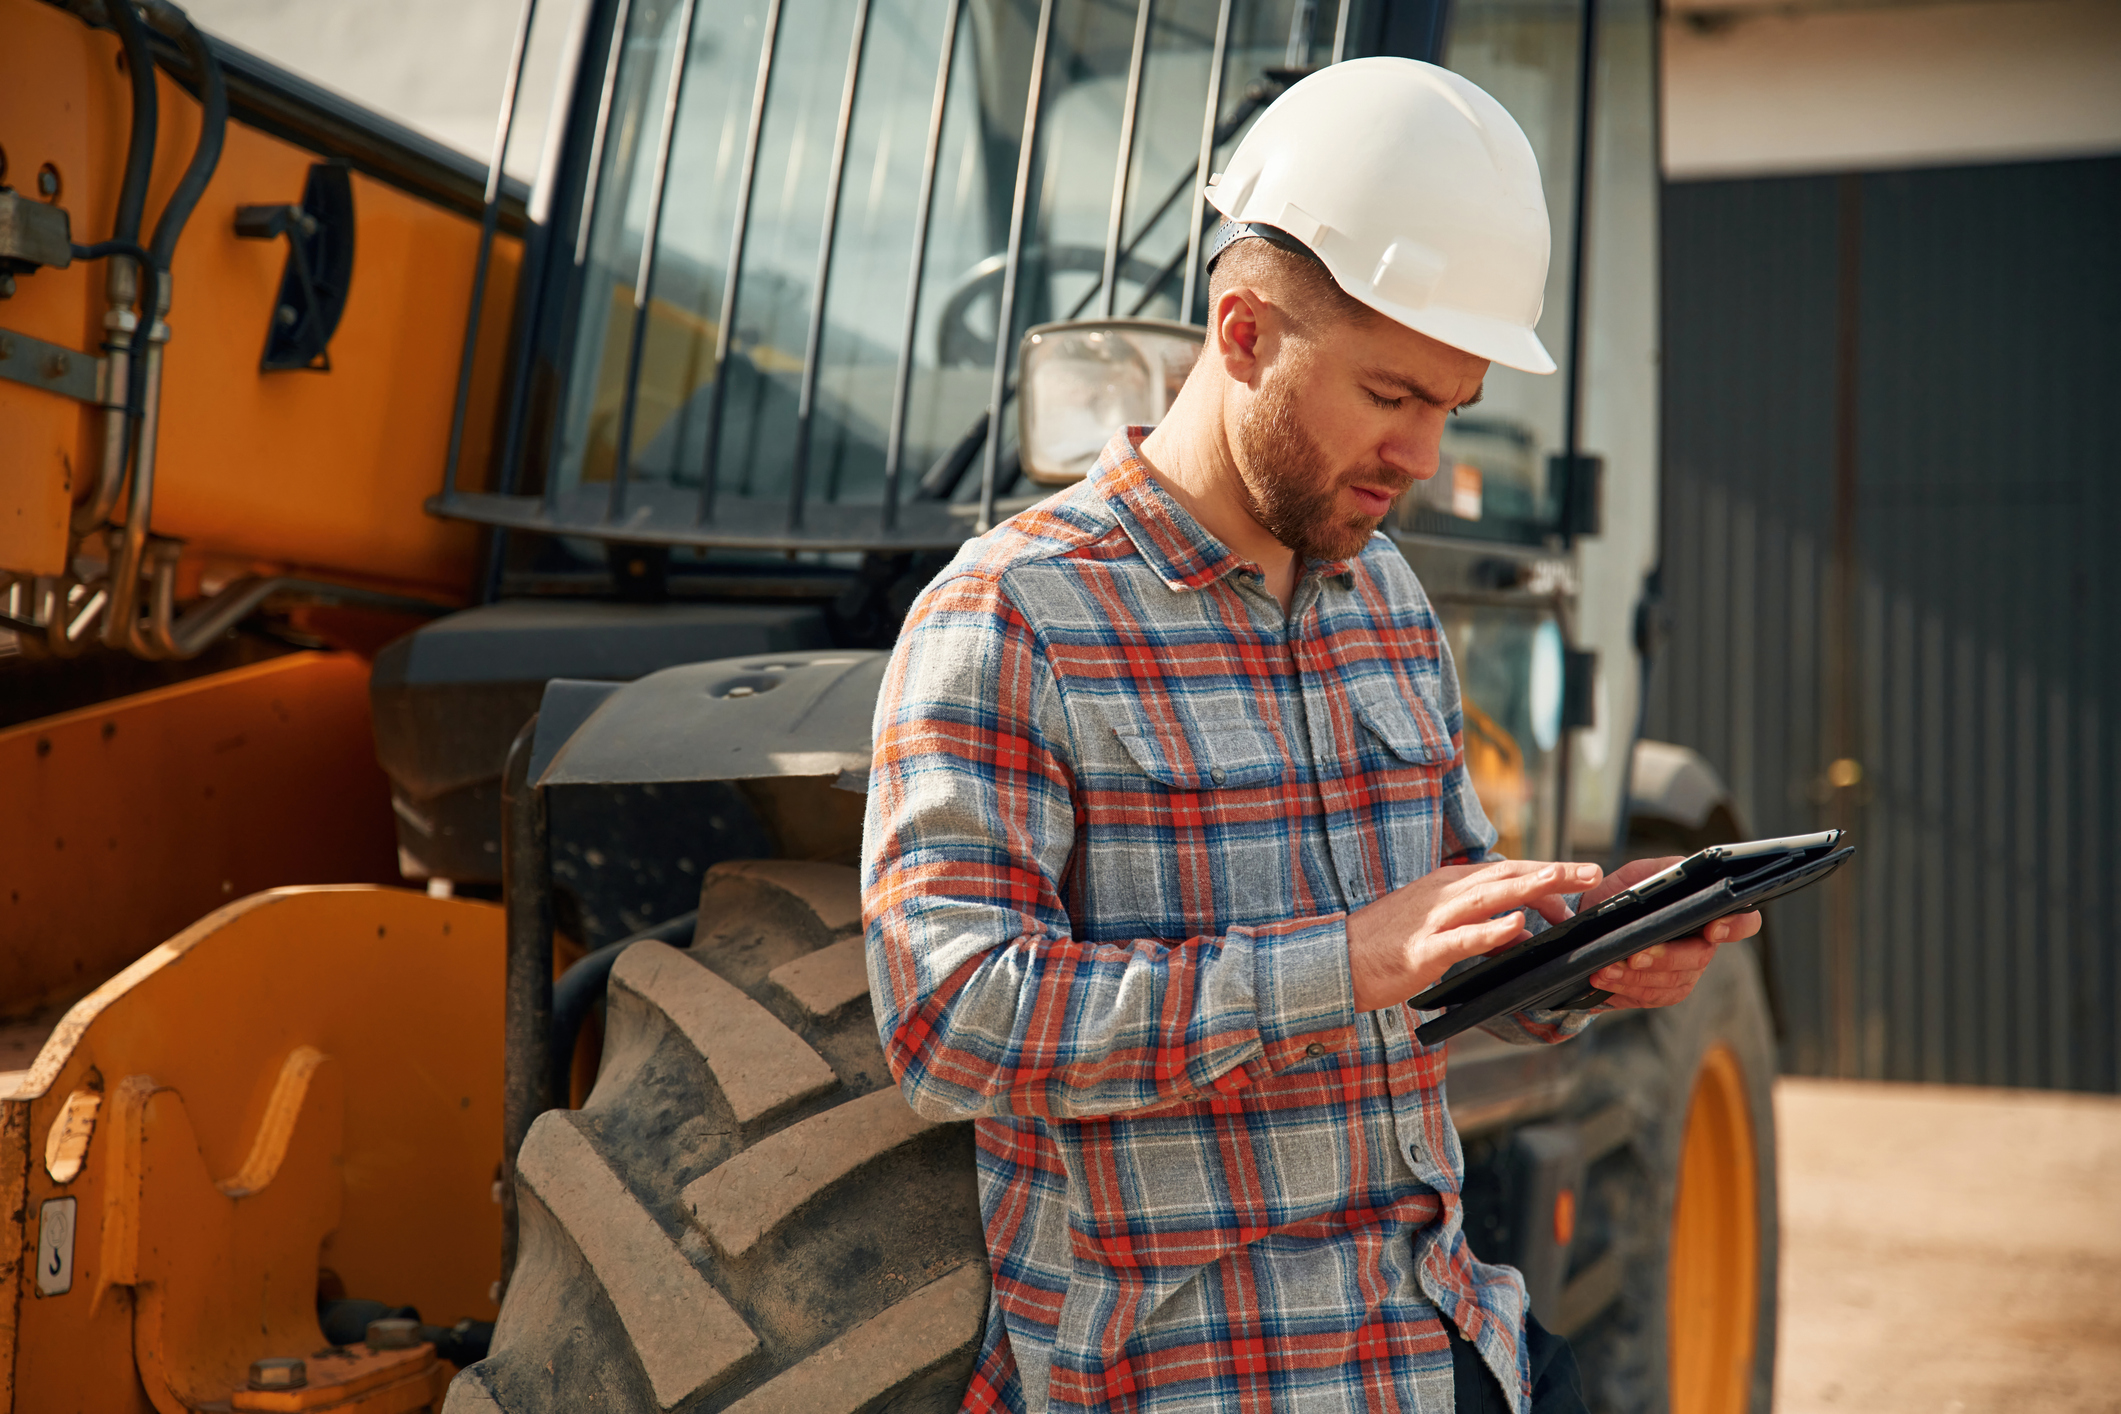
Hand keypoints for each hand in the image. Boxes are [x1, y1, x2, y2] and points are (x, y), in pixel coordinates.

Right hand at [1348, 858, 1603, 1011]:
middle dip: (1552, 873)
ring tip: (1561, 883)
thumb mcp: (1435, 923)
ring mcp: (1433, 921)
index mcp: (1448, 885)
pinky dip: (1491, 931)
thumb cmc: (1385, 943)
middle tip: (1592, 873)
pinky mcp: (1421, 951)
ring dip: (1528, 888)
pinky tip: (1516, 927)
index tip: (1576, 889)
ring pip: (1488, 898)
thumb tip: (1515, 928)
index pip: (1506, 872)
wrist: (1337, 960)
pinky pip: (1462, 939)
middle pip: (1506, 875)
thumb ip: (1474, 920)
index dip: (1544, 877)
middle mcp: (1444, 894)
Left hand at [1579, 856, 1761, 1009]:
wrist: (1594, 928)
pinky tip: (1605, 978)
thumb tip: (1679, 873)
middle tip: (1634, 954)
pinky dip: (1626, 986)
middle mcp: (1703, 944)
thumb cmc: (1623, 898)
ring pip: (1672, 979)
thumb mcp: (1641, 875)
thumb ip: (1665, 871)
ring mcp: (1687, 970)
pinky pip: (1653, 995)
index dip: (1736, 925)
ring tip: (1606, 966)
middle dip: (1665, 956)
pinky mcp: (1666, 991)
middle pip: (1699, 956)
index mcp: (1705, 912)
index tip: (1713, 928)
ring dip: (1636, 975)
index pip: (1742, 921)